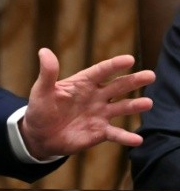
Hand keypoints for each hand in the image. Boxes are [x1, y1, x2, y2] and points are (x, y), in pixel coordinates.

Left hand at [20, 47, 154, 158]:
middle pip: (117, 86)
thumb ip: (47, 73)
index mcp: (83, 83)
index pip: (101, 71)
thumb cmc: (41, 108)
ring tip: (148, 103)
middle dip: (133, 81)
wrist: (40, 135)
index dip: (114, 65)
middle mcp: (95, 97)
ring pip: (121, 108)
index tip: (129, 59)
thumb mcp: (41, 90)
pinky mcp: (100, 132)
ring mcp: (99, 114)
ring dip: (134, 106)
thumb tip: (44, 51)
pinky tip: (137, 139)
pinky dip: (125, 137)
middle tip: (150, 75)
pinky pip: (115, 134)